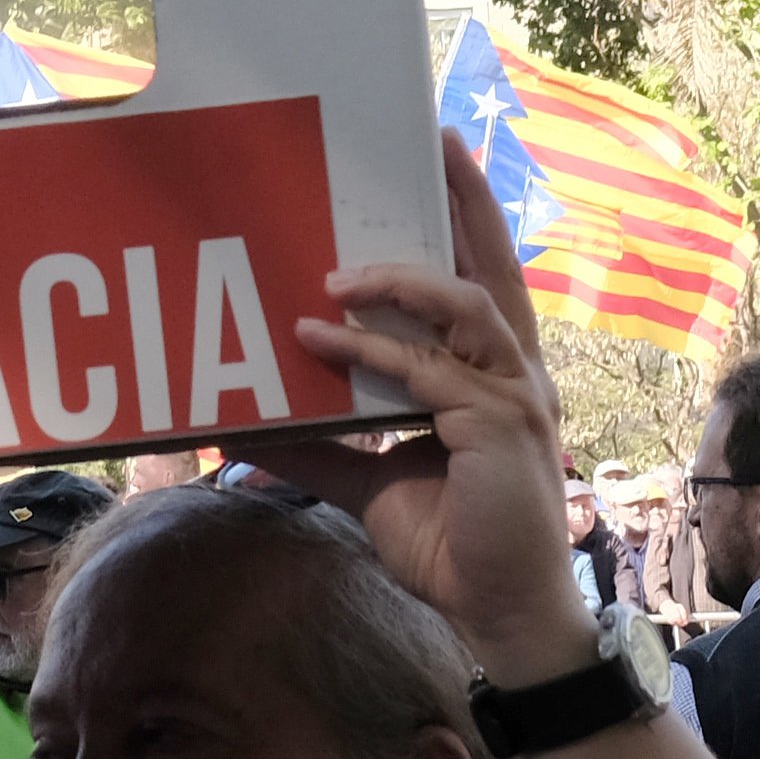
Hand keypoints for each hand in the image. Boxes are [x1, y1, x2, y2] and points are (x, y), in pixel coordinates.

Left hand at [252, 133, 600, 689]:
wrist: (498, 614)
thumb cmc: (451, 543)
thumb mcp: (370, 481)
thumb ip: (319, 447)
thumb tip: (245, 429)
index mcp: (495, 375)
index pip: (483, 279)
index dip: (468, 219)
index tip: (441, 160)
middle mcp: (515, 373)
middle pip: (493, 267)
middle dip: (466, 202)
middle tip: (437, 144)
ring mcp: (514, 397)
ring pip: (463, 306)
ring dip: (400, 281)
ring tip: (337, 274)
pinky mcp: (499, 428)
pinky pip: (429, 373)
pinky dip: (373, 352)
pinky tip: (322, 339)